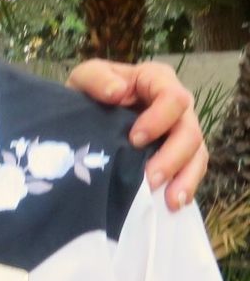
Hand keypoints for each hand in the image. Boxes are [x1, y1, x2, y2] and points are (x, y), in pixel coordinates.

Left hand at [66, 59, 205, 211]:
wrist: (84, 113)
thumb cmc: (90, 91)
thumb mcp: (84, 77)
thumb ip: (98, 78)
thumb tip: (117, 91)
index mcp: (157, 80)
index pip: (173, 97)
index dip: (159, 119)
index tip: (134, 139)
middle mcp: (176, 106)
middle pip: (190, 131)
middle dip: (172, 157)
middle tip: (151, 178)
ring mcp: (180, 131)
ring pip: (196, 154)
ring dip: (184, 178)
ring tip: (170, 200)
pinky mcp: (179, 153)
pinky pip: (191, 170)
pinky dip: (185, 186)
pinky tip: (173, 202)